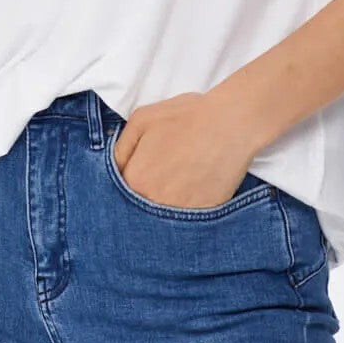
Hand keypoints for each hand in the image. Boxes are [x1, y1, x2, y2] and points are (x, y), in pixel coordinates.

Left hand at [111, 90, 261, 208]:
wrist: (232, 124)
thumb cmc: (187, 117)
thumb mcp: (141, 120)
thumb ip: (119, 149)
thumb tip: (111, 170)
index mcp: (135, 180)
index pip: (116, 196)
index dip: (126, 187)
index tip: (138, 178)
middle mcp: (153, 204)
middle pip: (138, 213)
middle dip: (142, 202)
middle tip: (159, 182)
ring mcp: (180, 215)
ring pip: (161, 222)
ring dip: (163, 211)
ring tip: (176, 187)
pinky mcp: (204, 219)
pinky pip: (186, 225)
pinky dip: (185, 215)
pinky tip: (192, 193)